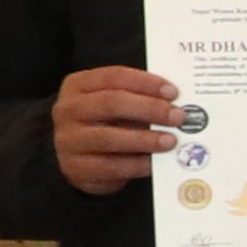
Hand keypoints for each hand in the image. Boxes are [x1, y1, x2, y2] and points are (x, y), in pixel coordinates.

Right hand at [50, 68, 185, 193]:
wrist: (77, 156)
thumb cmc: (106, 122)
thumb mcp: (116, 102)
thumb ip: (140, 97)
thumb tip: (178, 104)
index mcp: (78, 85)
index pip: (115, 77)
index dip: (146, 83)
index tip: (173, 92)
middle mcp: (68, 110)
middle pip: (112, 103)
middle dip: (150, 109)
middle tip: (178, 117)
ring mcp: (67, 140)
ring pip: (108, 137)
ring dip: (145, 139)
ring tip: (171, 141)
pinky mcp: (75, 168)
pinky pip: (109, 166)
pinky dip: (136, 164)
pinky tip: (155, 163)